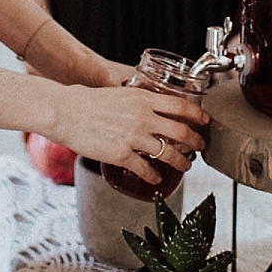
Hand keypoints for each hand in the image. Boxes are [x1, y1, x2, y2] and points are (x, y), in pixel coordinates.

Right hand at [47, 81, 210, 184]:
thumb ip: (140, 100)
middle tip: (201, 146)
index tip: (205, 121)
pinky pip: (145, 168)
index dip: (198, 115)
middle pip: (181, 131)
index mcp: (144, 99)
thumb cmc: (89, 100)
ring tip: (186, 165)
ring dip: (181, 162)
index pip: (181, 106)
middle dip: (196, 141)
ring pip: (168, 153)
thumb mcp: (121, 92)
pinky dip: (154, 176)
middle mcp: (143, 117)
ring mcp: (133, 137)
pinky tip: (157, 179)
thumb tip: (152, 106)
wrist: (66, 112)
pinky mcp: (121, 154)